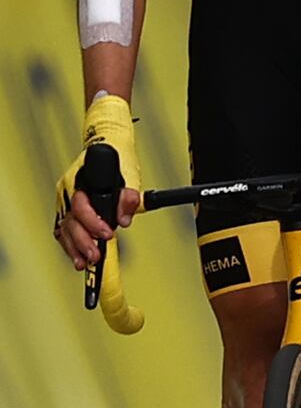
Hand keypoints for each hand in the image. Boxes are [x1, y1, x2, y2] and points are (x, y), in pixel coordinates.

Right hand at [52, 93, 137, 272]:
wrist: (112, 145)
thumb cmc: (119, 157)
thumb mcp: (129, 174)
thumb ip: (128, 196)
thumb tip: (124, 218)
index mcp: (79, 182)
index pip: (81, 207)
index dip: (93, 223)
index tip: (107, 233)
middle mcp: (68, 193)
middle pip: (70, 222)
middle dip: (83, 241)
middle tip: (95, 254)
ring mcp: (65, 202)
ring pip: (64, 229)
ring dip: (75, 247)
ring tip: (84, 262)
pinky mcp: (68, 210)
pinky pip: (65, 230)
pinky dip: (71, 244)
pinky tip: (77, 256)